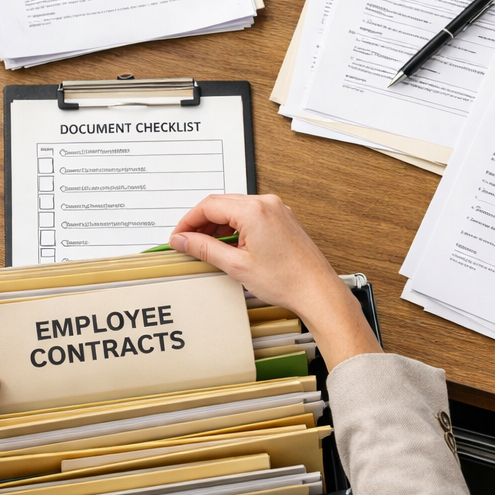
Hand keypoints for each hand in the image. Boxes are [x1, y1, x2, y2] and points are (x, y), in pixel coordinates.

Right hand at [169, 195, 381, 367]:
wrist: (317, 291)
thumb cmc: (287, 280)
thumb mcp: (236, 265)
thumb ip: (204, 249)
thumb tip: (183, 240)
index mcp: (254, 210)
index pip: (208, 206)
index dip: (187, 221)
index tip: (178, 236)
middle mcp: (267, 204)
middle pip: (221, 204)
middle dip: (200, 222)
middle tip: (187, 242)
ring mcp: (276, 210)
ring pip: (234, 209)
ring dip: (217, 225)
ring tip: (206, 247)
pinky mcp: (282, 219)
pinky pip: (250, 215)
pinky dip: (234, 227)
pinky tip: (228, 245)